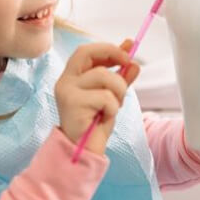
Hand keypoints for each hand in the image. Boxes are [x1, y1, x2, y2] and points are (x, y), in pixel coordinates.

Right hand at [55, 40, 139, 155]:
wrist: (84, 151)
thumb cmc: (95, 123)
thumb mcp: (112, 96)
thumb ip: (120, 77)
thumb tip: (134, 61)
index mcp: (72, 77)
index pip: (86, 51)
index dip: (107, 48)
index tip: (127, 51)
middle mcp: (65, 81)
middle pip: (88, 53)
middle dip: (112, 54)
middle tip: (129, 62)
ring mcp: (67, 91)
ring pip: (104, 75)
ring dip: (119, 91)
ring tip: (114, 106)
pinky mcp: (73, 103)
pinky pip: (105, 96)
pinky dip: (113, 107)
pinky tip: (105, 117)